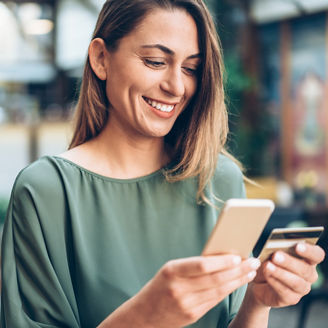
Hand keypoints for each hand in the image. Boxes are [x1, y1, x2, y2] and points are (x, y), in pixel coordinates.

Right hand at [131, 255, 260, 327]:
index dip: (222, 261)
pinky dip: (228, 290)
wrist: (144, 315)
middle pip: (216, 279)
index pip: (202, 265)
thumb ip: (192, 265)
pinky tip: (236, 283)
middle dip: (238, 270)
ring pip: (219, 291)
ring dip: (237, 281)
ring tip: (250, 272)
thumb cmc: (159, 286)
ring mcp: (187, 304)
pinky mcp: (193, 315)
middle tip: (252, 262)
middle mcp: (180, 289)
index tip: (238, 256)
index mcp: (172, 271)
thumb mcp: (170, 269)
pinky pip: (215, 300)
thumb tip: (221, 257)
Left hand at [249, 243, 324, 307]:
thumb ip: (275, 249)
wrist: (259, 282)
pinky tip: (267, 275)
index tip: (298, 246)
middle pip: (306, 269)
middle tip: (276, 255)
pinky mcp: (292, 299)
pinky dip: (274, 282)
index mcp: (308, 259)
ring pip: (297, 282)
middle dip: (289, 262)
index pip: (317, 255)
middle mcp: (309, 274)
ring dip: (281, 273)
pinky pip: (285, 292)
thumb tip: (272, 246)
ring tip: (268, 266)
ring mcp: (302, 288)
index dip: (309, 251)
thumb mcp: (271, 253)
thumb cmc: (269, 262)